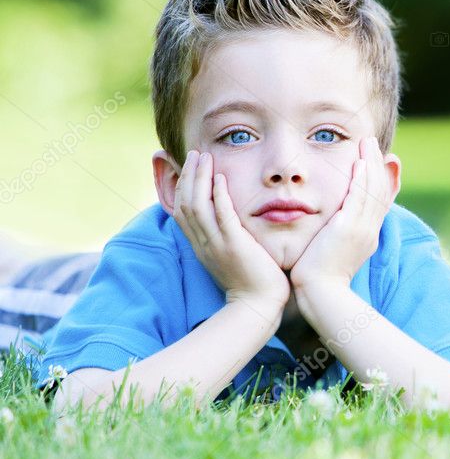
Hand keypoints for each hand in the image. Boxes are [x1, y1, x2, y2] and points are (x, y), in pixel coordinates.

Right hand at [173, 151, 289, 312]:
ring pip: (198, 205)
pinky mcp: (234, 245)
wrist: (258, 305)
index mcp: (201, 245)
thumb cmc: (251, 280)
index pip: (183, 210)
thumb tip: (228, 221)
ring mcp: (217, 244)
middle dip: (189, 175)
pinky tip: (221, 177)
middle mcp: (203, 243)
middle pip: (186, 203)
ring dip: (200, 178)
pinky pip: (222, 216)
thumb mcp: (230, 256)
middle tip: (194, 154)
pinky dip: (218, 195)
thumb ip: (225, 237)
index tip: (189, 166)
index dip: (183, 186)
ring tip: (204, 157)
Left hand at [290, 136, 392, 292]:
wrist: (320, 294)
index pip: (381, 201)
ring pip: (373, 190)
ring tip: (367, 143)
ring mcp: (362, 229)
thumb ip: (336, 234)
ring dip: (371, 164)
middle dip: (378, 165)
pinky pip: (359, 199)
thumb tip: (332, 224)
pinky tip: (360, 163)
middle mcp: (370, 230)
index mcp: (368, 235)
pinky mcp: (349, 229)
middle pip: (381, 191)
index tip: (384, 161)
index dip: (385, 179)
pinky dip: (361, 180)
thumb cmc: (319, 278)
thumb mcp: (333, 251)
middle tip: (372, 144)